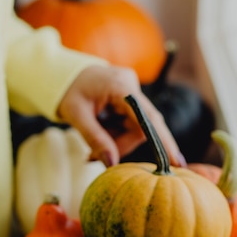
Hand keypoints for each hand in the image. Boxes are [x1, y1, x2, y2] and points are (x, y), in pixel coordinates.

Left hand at [57, 64, 185, 166]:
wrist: (59, 73)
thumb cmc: (66, 91)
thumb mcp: (76, 116)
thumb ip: (95, 139)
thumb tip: (112, 164)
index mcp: (121, 87)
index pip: (149, 119)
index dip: (164, 142)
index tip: (177, 162)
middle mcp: (131, 86)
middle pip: (141, 127)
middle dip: (120, 145)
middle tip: (93, 156)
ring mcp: (131, 91)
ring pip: (134, 128)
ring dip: (115, 141)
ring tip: (90, 148)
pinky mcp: (128, 97)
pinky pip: (128, 123)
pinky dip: (114, 134)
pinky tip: (97, 135)